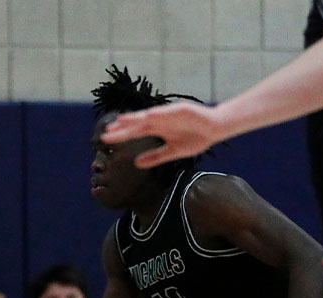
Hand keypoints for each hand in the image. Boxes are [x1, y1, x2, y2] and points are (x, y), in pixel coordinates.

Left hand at [100, 102, 225, 167]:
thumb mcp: (173, 151)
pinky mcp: (183, 109)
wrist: (216, 129)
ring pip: (149, 115)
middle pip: (137, 123)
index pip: (135, 131)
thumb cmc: (195, 138)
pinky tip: (149, 115)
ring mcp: (170, 114)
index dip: (121, 135)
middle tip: (106, 132)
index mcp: (157, 129)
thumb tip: (137, 163)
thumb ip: (155, 157)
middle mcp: (160, 120)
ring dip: (135, 118)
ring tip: (121, 120)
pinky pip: (169, 112)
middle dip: (122, 127)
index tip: (106, 140)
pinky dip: (159, 113)